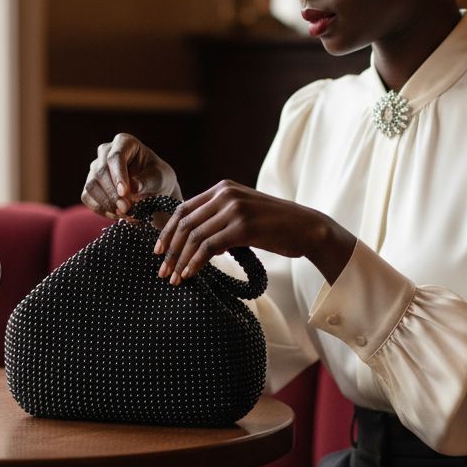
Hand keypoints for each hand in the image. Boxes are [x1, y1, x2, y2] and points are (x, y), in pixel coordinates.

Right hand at [81, 133, 180, 219]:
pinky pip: (87, 197)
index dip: (118, 175)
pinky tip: (116, 216)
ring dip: (106, 203)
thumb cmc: (158, 178)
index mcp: (124, 142)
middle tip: (127, 209)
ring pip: (91, 185)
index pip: (116, 156)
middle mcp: (105, 152)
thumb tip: (132, 187)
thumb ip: (146, 181)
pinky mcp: (90, 185)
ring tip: (124, 214)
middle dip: (113, 193)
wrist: (152, 191)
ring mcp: (95, 168)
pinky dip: (101, 209)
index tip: (125, 193)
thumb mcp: (159, 178)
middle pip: (100, 171)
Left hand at [153, 180, 355, 286]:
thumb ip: (220, 219)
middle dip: (170, 249)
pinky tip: (191, 274)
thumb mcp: (244, 214)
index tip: (158, 251)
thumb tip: (195, 241)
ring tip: (174, 278)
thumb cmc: (276, 226)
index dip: (167, 231)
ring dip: (181, 260)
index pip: (183, 208)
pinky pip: (209, 246)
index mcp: (223, 188)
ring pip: (194, 236)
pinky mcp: (243, 226)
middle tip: (162, 271)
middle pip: (185, 222)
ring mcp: (235, 209)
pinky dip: (196, 262)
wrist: (307, 228)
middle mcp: (225, 194)